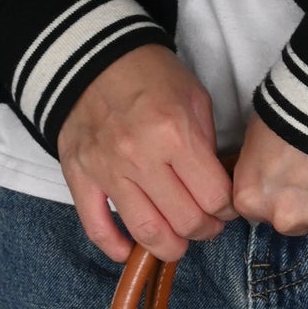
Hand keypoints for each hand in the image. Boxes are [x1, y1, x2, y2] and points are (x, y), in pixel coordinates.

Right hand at [57, 44, 234, 261]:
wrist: (91, 56)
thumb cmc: (149, 75)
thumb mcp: (194, 98)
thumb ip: (207, 146)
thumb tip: (218, 189)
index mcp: (174, 134)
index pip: (214, 197)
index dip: (227, 209)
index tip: (226, 207)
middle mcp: (140, 157)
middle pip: (185, 221)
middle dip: (205, 231)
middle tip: (206, 225)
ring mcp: (107, 170)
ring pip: (146, 232)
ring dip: (169, 247)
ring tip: (178, 241)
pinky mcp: (80, 176)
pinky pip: (96, 226)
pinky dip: (114, 247)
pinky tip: (129, 252)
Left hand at [232, 113, 307, 241]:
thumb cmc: (295, 106)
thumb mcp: (257, 133)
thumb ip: (257, 167)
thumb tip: (265, 173)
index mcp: (252, 198)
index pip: (259, 214)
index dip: (276, 194)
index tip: (288, 178)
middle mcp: (284, 216)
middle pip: (294, 224)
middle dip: (305, 204)